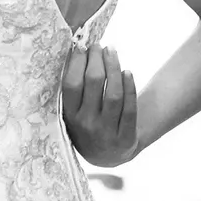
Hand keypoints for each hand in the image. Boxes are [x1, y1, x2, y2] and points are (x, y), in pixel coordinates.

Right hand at [62, 45, 138, 167]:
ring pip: (113, 93)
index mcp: (69, 117)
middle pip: (94, 83)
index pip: (72, 84)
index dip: (77, 62)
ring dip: (114, 67)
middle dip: (97, 59)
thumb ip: (73, 89)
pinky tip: (127, 71)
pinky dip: (129, 87)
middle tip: (98, 46)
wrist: (108, 155)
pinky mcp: (127, 137)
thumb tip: (75, 49)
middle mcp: (86, 125)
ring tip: (112, 51)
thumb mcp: (74, 113)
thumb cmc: (87, 124)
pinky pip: (130, 107)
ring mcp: (107, 132)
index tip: (81, 46)